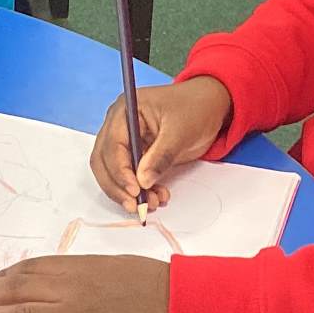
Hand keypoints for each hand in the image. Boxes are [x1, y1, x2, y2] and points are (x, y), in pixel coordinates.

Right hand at [91, 76, 232, 214]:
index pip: (111, 145)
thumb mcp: (181, 131)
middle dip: (118, 186)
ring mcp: (125, 141)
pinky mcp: (135, 155)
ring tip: (153, 202)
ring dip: (128, 192)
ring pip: (113, 173)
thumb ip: (161, 156)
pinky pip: (129, 177)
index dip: (120, 170)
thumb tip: (142, 181)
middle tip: (136, 205)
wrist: (209, 107)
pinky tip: (158, 196)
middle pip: (104, 161)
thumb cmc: (195, 108)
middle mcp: (119, 125)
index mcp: (126, 111)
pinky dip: (140, 190)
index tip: (135, 190)